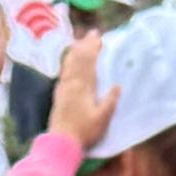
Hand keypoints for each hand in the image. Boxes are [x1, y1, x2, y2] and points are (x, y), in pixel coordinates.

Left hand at [48, 29, 110, 153]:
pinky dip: (68, 61)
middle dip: (86, 44)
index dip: (93, 48)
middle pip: (79, 58)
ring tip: (81, 41)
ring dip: (76, 50)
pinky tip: (69, 60)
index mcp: (83, 87)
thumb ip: (109, 101)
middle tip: (92, 33)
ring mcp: (63, 87)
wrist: (61, 141)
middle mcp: (72, 83)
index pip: (89, 61)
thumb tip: (117, 86)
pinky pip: (64, 71)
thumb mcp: (102, 119)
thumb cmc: (84, 132)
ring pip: (70, 62)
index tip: (99, 37)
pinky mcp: (59, 93)